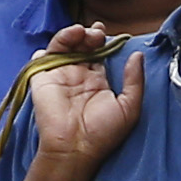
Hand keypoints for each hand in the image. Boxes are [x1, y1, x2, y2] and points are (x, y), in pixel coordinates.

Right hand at [0, 33, 147, 180]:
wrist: (74, 148)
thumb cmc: (103, 133)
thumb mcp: (129, 107)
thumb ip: (135, 80)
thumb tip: (138, 54)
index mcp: (97, 81)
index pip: (98, 53)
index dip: (101, 40)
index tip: (107, 32)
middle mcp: (78, 75)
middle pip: (81, 45)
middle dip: (88, 34)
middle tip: (97, 32)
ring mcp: (59, 75)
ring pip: (63, 45)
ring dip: (71, 34)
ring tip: (82, 32)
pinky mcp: (42, 78)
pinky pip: (42, 57)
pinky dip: (49, 47)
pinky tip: (63, 44)